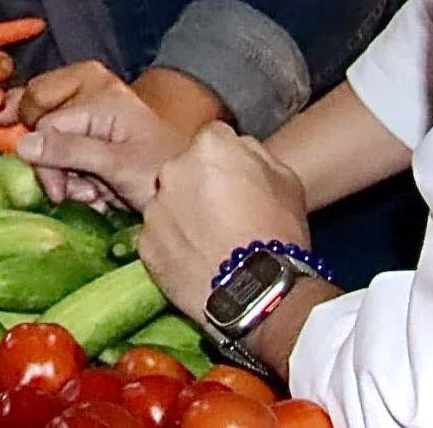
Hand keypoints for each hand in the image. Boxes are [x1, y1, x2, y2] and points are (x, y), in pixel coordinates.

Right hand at [12, 65, 187, 210]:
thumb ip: (69, 151)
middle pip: (38, 113)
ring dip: (62, 167)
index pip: (45, 124)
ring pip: (49, 128)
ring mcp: (93, 105)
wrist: (197, 184)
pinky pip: (65, 138)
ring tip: (89, 191)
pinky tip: (92, 188)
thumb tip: (21, 144)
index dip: (45, 162)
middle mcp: (90, 89)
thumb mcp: (117, 165)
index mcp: (98, 93)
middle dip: (49, 157)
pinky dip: (73, 167)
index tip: (59, 193)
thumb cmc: (163, 171)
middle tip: (65, 187)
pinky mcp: (97, 124)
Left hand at [138, 122, 313, 323]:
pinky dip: (173, 245)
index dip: (227, 161)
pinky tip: (197, 260)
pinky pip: (158, 236)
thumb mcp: (287, 180)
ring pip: (168, 203)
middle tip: (224, 214)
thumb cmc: (278, 234)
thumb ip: (256, 154)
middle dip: (199, 185)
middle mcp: (173, 170)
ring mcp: (155, 208)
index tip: (236, 180)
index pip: (213, 139)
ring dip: (184, 216)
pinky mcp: (145, 243)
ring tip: (212, 243)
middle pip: (184, 169)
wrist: (260, 292)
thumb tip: (240, 148)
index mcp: (209, 148)